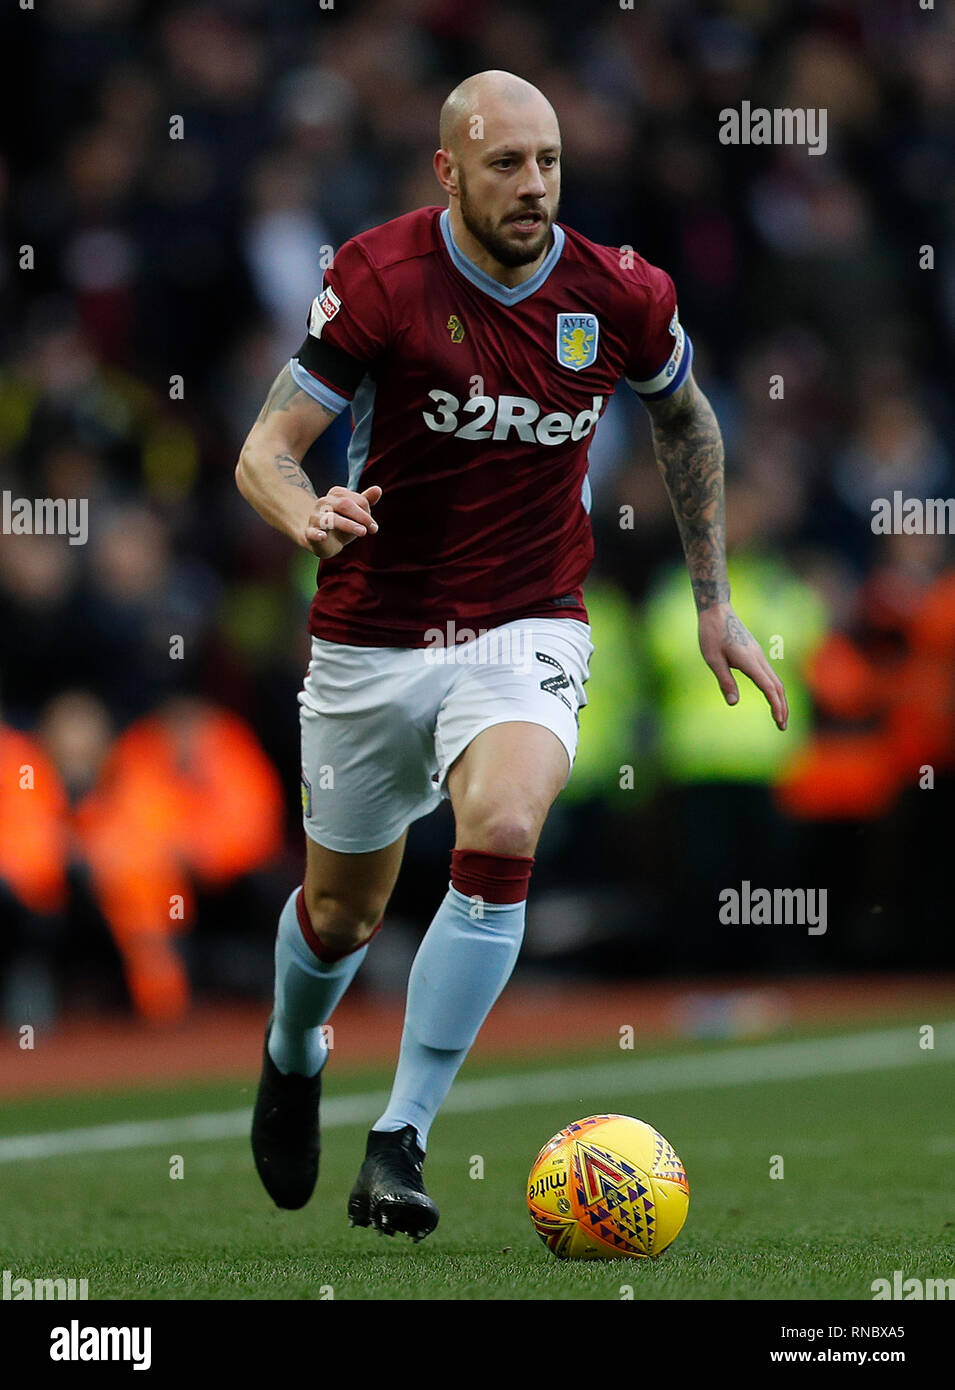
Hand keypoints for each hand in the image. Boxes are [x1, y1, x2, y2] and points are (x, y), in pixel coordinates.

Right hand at [304, 484, 381, 558]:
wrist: (322, 540)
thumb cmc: (341, 523)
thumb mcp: (355, 513)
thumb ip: (365, 501)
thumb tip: (378, 489)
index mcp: (336, 494)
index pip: (355, 499)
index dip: (366, 512)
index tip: (373, 525)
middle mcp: (323, 502)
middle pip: (344, 505)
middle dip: (361, 516)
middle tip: (373, 529)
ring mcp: (315, 517)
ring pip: (331, 519)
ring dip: (349, 525)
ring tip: (363, 532)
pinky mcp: (310, 533)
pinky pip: (312, 533)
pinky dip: (317, 534)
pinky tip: (323, 537)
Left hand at [698, 602, 787, 730]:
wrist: (716, 610)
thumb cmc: (711, 634)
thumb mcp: (713, 660)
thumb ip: (725, 681)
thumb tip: (733, 703)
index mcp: (749, 661)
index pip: (768, 688)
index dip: (775, 706)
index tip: (779, 722)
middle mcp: (758, 658)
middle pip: (778, 686)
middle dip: (782, 707)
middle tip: (782, 727)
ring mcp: (758, 654)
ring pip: (776, 679)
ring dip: (780, 699)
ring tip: (779, 716)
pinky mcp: (755, 652)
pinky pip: (770, 674)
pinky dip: (774, 689)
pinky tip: (771, 697)